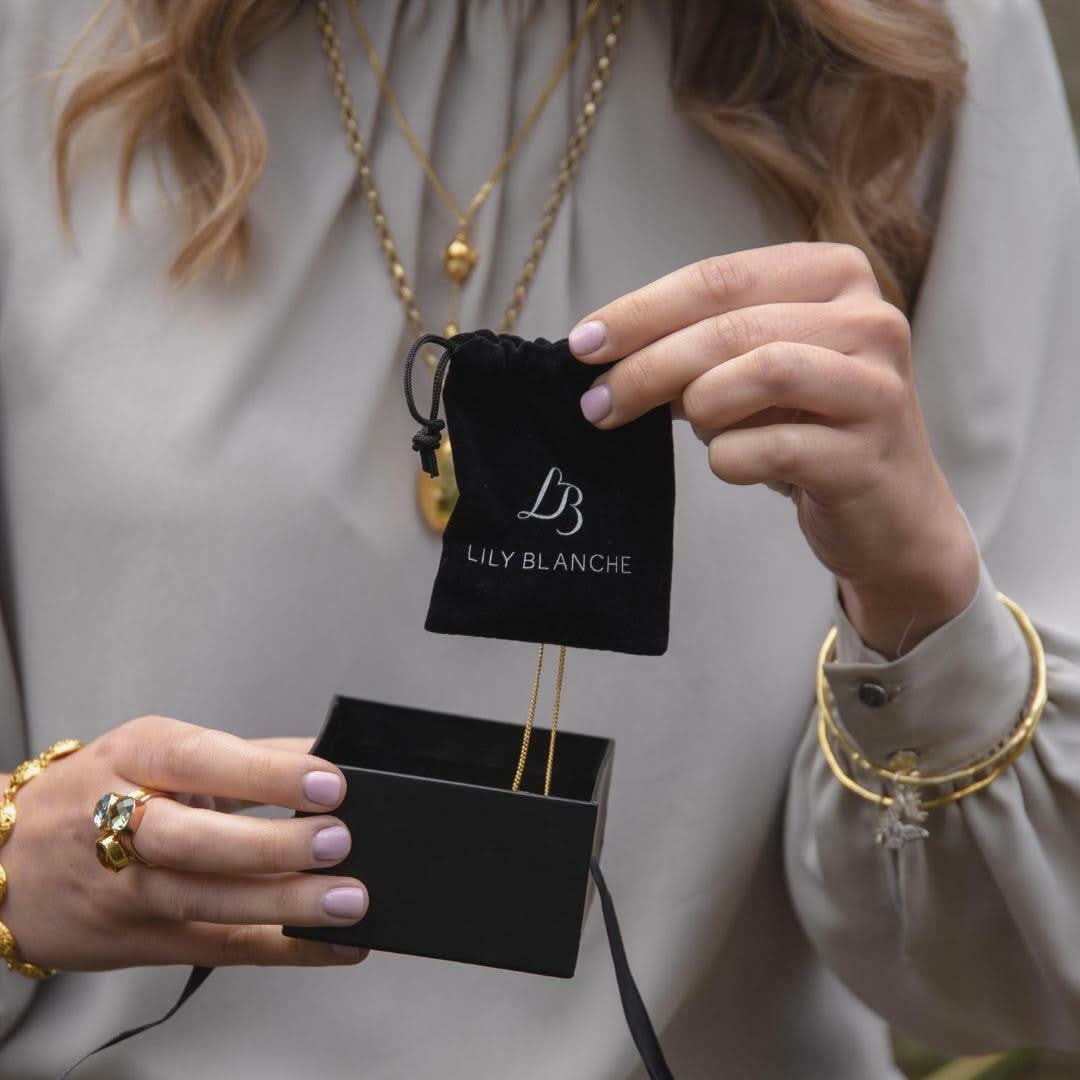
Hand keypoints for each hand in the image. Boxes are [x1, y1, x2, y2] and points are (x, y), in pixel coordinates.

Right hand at [1, 717, 369, 970]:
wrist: (5, 859)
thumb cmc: (97, 792)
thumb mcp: (158, 751)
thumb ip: (244, 755)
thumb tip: (328, 755)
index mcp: (135, 759)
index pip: (202, 762)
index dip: (265, 773)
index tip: (328, 779)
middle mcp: (122, 824)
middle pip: (197, 840)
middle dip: (272, 843)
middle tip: (338, 840)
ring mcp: (129, 890)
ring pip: (207, 901)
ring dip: (285, 905)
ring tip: (349, 900)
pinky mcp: (143, 940)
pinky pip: (220, 946)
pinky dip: (283, 949)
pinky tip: (334, 943)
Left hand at [568, 241, 979, 657]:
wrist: (891, 514)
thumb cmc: (812, 429)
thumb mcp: (758, 369)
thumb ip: (700, 346)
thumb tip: (604, 353)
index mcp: (835, 275)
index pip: (719, 277)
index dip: (642, 310)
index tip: (583, 345)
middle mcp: (869, 319)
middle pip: (733, 324)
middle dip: (649, 365)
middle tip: (599, 404)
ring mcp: (876, 386)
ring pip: (762, 371)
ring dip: (700, 406)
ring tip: (693, 428)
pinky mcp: (868, 454)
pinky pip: (770, 448)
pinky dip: (729, 458)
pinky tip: (731, 462)